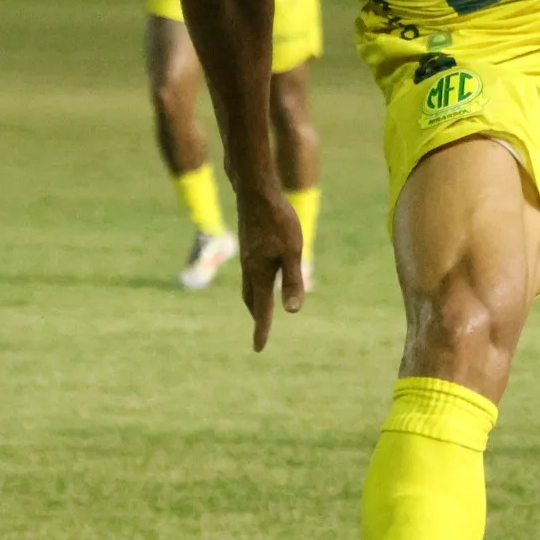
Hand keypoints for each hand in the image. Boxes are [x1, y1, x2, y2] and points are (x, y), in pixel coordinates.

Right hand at [233, 182, 307, 347]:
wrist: (254, 190)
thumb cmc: (277, 219)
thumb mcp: (292, 251)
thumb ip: (292, 280)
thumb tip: (293, 311)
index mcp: (260, 273)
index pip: (262, 309)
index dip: (262, 330)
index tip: (259, 349)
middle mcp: (249, 267)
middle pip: (251, 299)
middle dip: (257, 316)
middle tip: (260, 330)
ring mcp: (247, 255)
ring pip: (248, 284)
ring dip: (254, 299)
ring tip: (260, 307)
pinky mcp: (248, 243)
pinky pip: (248, 271)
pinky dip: (254, 282)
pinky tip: (260, 273)